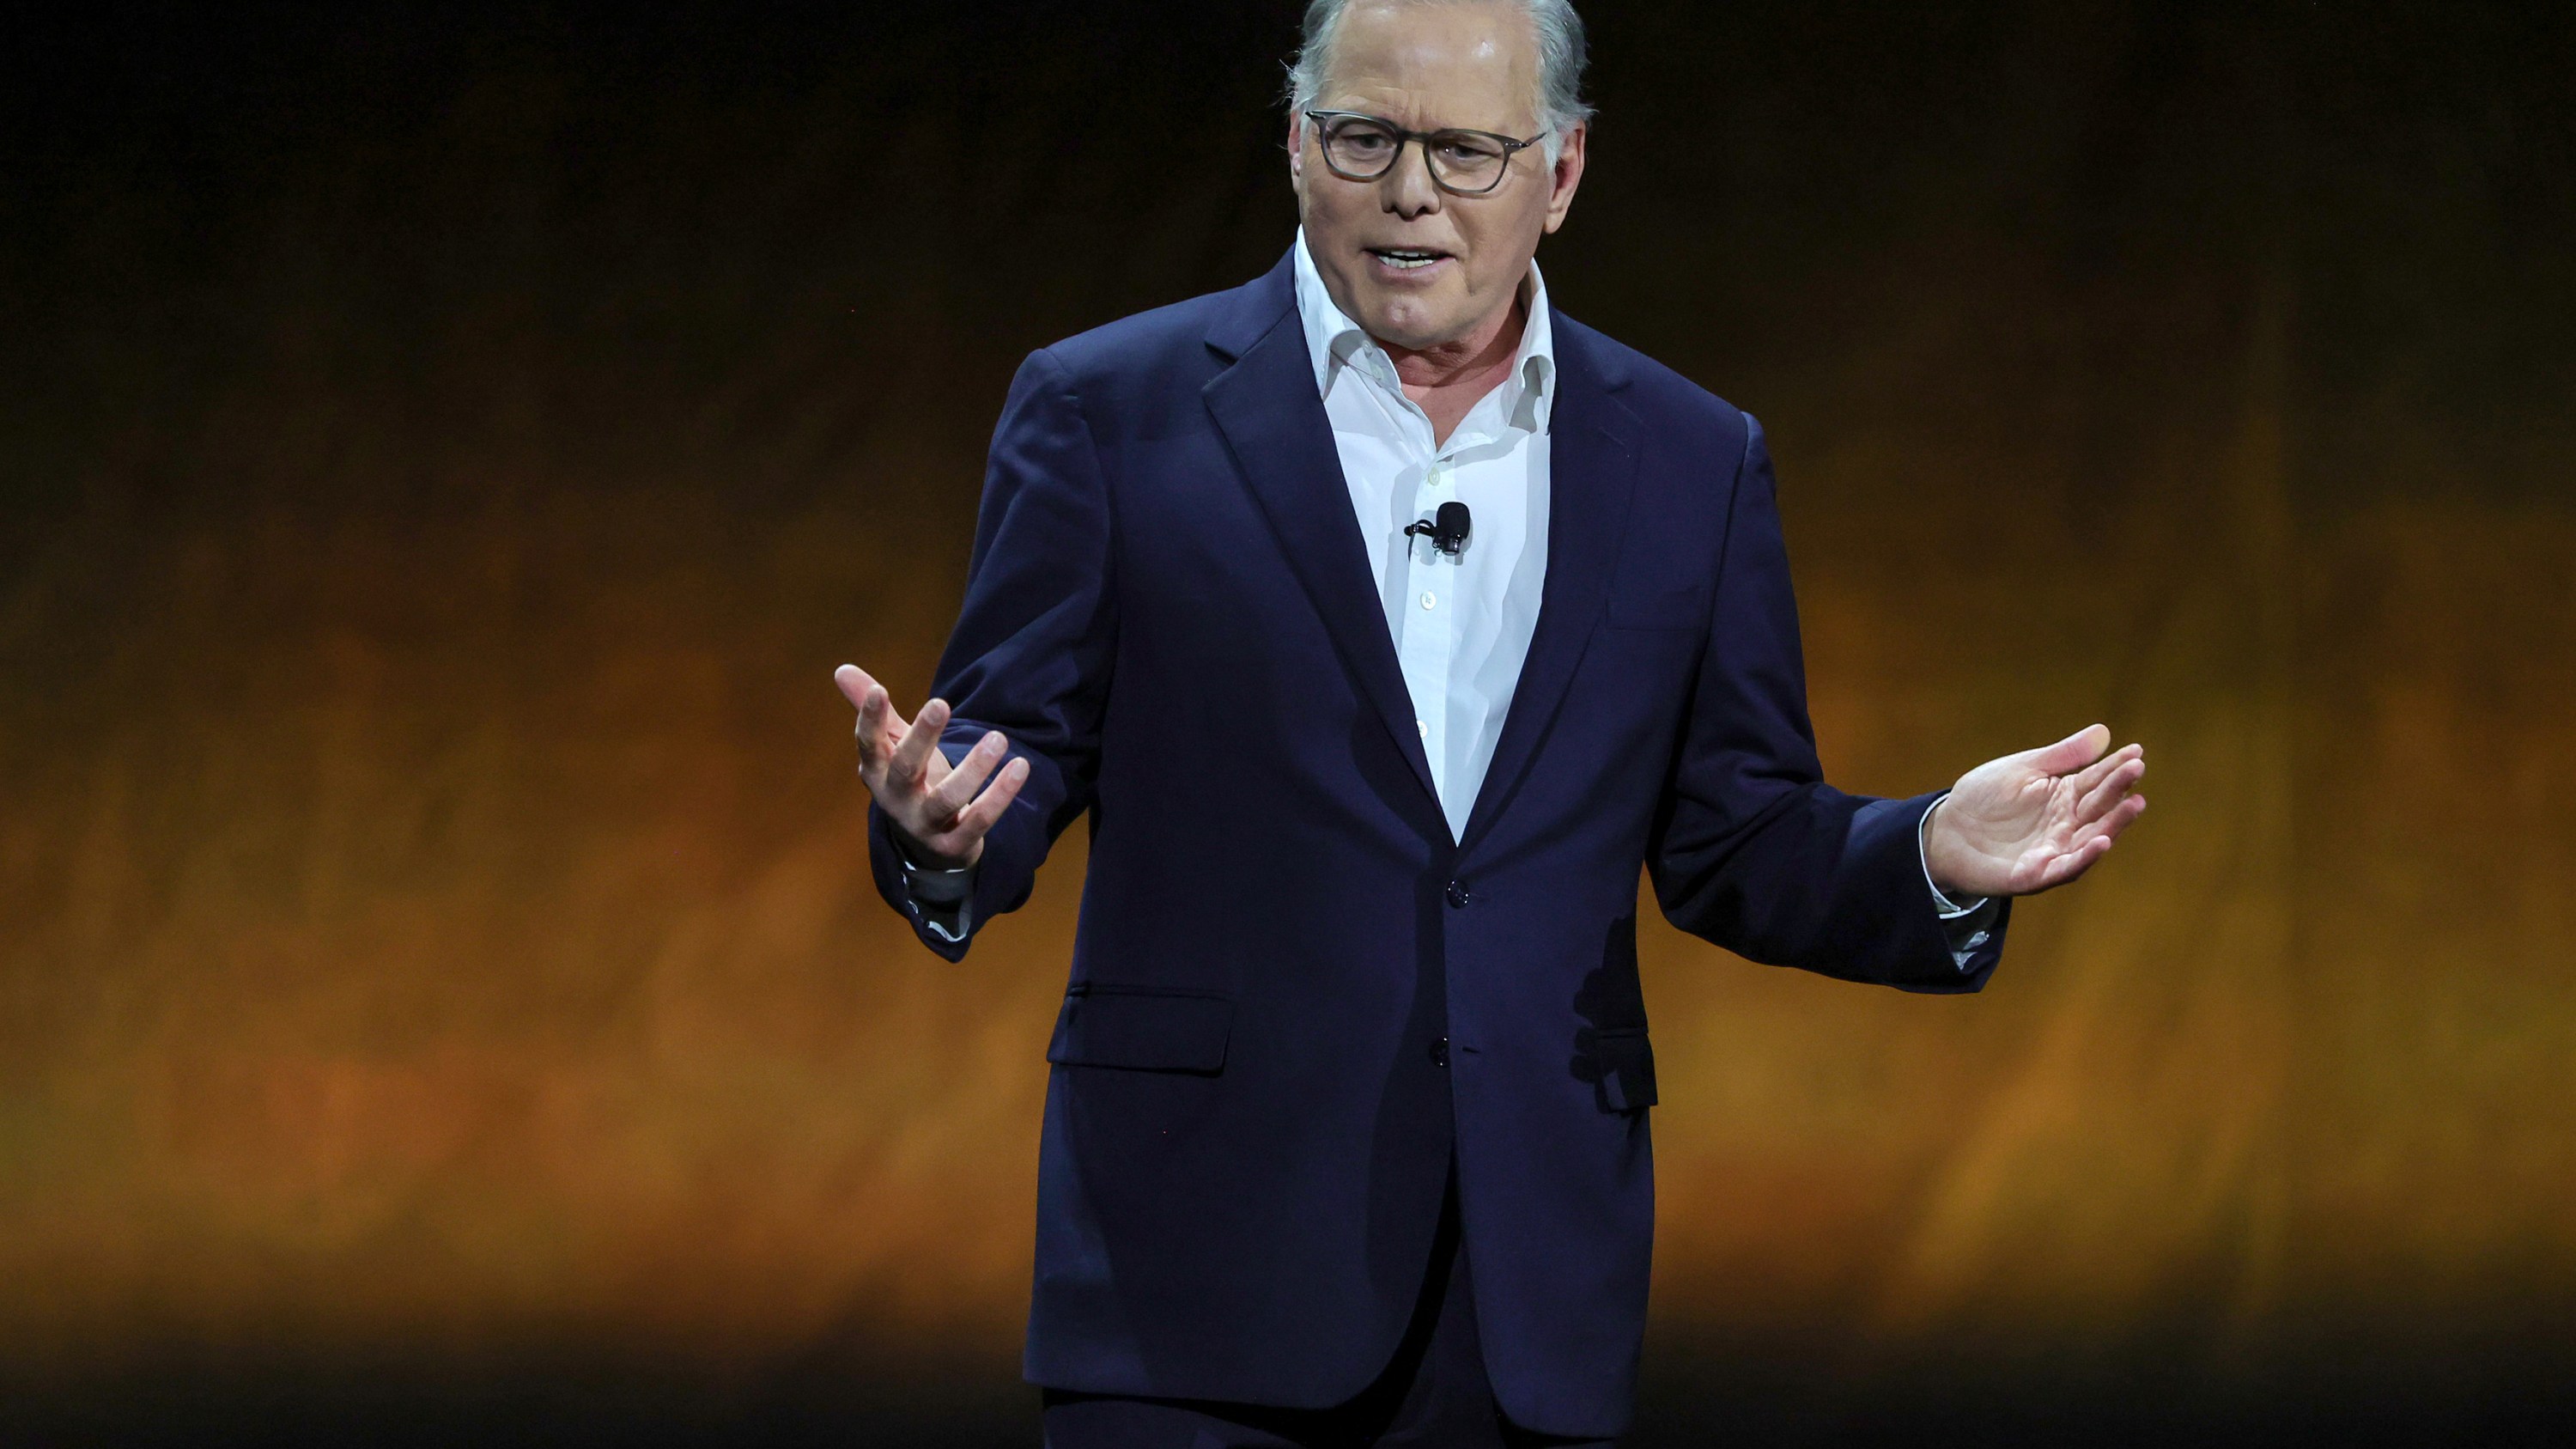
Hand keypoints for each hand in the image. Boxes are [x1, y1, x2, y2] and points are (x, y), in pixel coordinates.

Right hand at [832, 664, 1027, 869]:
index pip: (869, 745)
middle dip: (921, 737)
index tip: (879, 690)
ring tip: (997, 738)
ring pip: (947, 799)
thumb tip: (842, 668)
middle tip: (941, 702)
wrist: (926, 846)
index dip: (869, 720)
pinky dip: (1001, 795)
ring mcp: (924, 826)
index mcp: (877, 773)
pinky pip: (979, 821)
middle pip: (905, 769)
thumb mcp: (893, 747)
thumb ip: (877, 712)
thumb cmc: (910, 783)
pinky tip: (1020, 766)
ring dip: (974, 769)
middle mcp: (896, 800)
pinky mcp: (954, 845)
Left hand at [1923, 723, 2145, 898]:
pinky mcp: (2036, 874)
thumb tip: (2104, 732)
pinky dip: (2085, 857)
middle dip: (2118, 789)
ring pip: (2091, 838)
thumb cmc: (1984, 798)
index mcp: (2064, 796)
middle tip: (2137, 769)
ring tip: (2134, 804)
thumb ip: (2062, 756)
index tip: (2137, 752)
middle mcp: (2066, 824)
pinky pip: (2066, 867)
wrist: (1945, 830)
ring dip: (2114, 824)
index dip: (2116, 767)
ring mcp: (2054, 850)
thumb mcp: (2023, 769)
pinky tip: (2102, 842)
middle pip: (2098, 807)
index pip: (2096, 780)